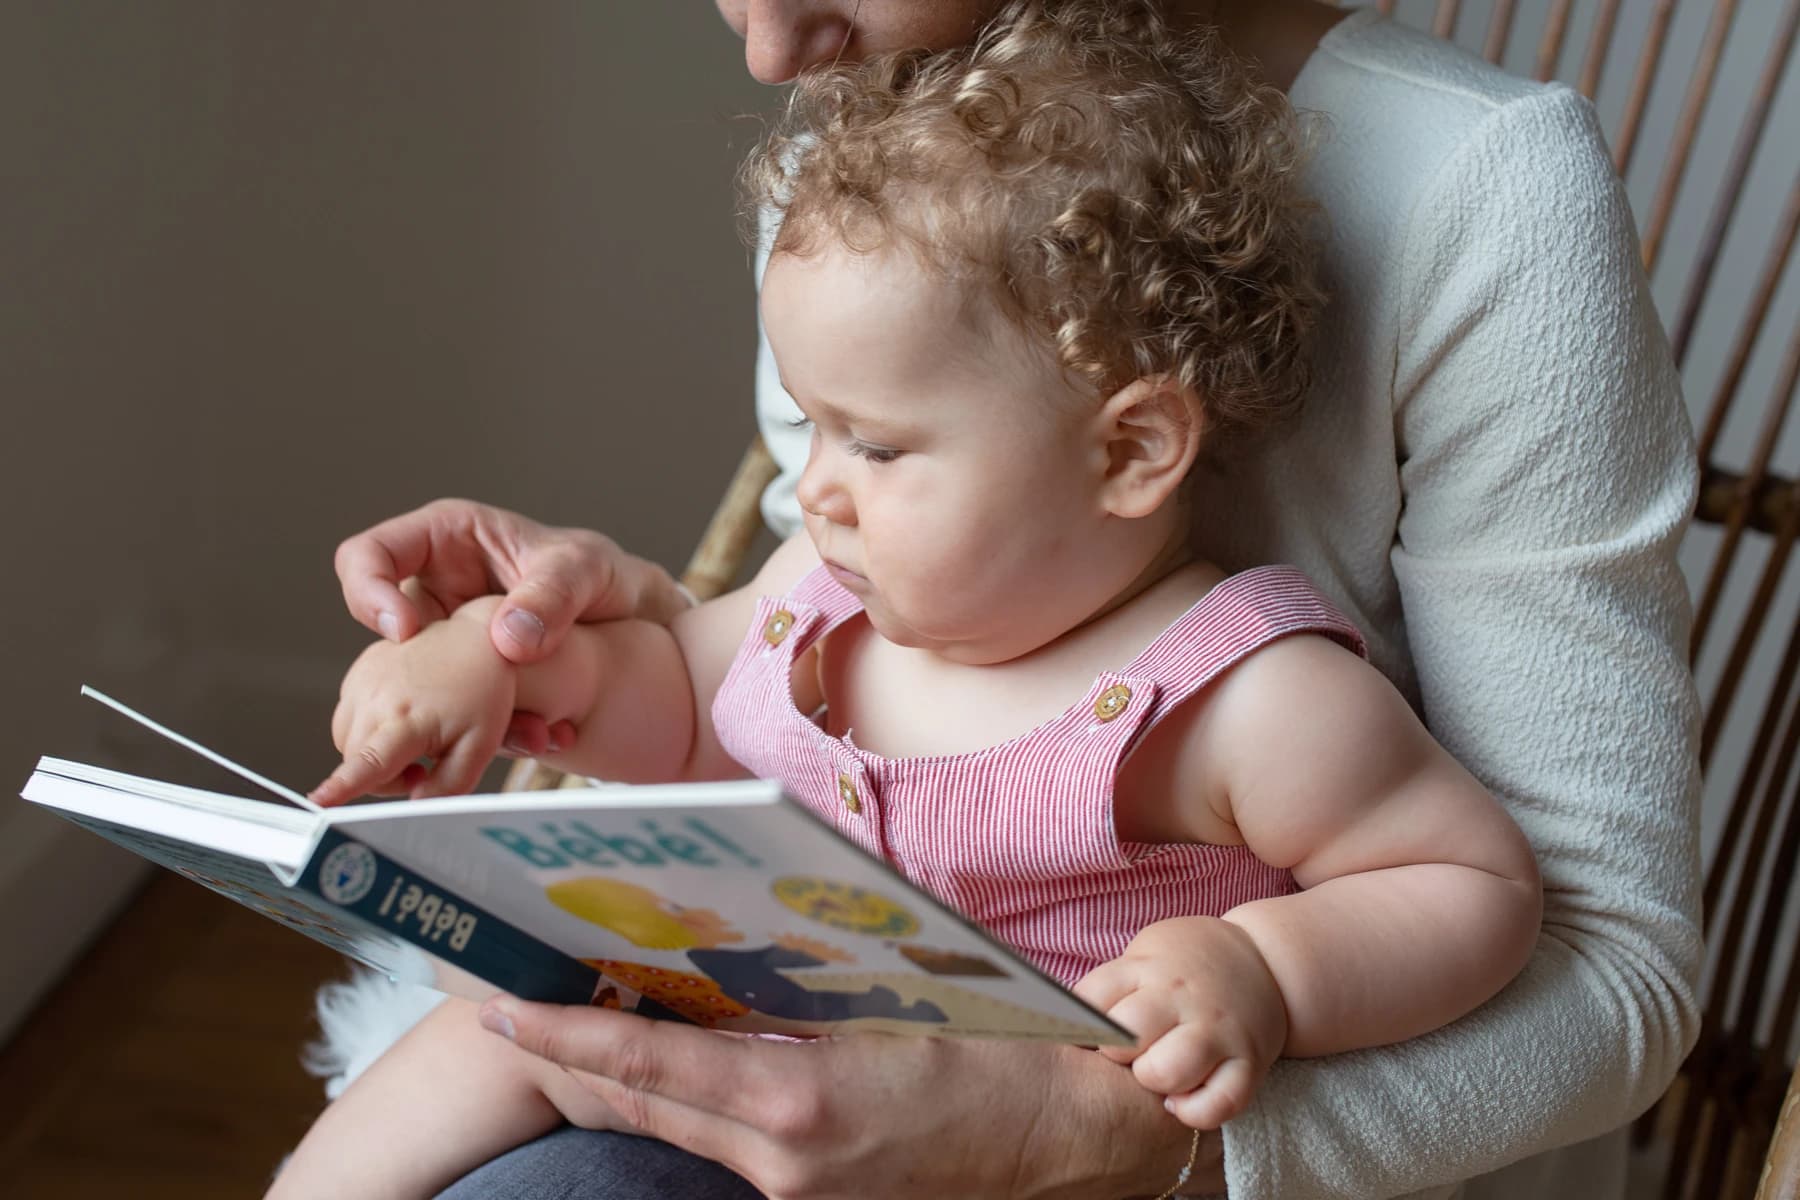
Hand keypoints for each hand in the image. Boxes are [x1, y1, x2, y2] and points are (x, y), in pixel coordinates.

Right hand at [310, 608, 518, 805]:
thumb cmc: (481, 692)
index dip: (342, 785)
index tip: (319, 800)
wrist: (474, 639)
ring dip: (372, 752)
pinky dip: (367, 727)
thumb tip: (416, 804)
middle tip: (423, 769)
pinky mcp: (358, 671)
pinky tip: (400, 717)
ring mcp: (362, 681)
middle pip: (355, 760)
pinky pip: (348, 716)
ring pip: (347, 741)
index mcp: (407, 718)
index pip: (369, 761)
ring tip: (414, 741)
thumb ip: (449, 783)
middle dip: (384, 777)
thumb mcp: (480, 745)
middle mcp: (376, 697)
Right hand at [335, 499, 691, 753]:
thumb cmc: (598, 571)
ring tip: (521, 727)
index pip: (368, 556)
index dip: (369, 593)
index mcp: (444, 537)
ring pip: (417, 685)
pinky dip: (492, 732)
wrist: (628, 616)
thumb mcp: (584, 569)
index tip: (405, 631)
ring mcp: (445, 639)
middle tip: (450, 700)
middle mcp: (434, 589)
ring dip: (456, 716)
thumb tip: (508, 642)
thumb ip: (551, 596)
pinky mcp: (466, 683)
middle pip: (379, 633)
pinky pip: (456, 714)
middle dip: (408, 674)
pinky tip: (539, 734)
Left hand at [475, 998, 1221, 1198]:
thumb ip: (797, 993)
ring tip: (568, 1022)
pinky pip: (719, 1145)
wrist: (1066, 1134)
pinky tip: (664, 1065)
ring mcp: (792, 1188)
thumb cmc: (995, 1051)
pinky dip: (679, 1103)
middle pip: (643, 1104)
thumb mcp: (892, 1006)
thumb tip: (720, 953)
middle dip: (572, 1055)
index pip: (651, 1065)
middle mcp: (779, 1160)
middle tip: (511, 1002)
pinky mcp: (811, 1198)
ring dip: (620, 1078)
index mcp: (798, 1102)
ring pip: (674, 1127)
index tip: (505, 1007)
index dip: (570, 1035)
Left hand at [1074, 916, 1287, 1129]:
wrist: (1266, 960)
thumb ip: (1106, 986)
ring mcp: (1217, 1030)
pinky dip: (1192, 1113)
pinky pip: (1219, 1104)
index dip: (1075, 1025)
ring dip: (1150, 1079)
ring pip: (1166, 1071)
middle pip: (1125, 1035)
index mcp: (1148, 968)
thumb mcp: (1143, 957)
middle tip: (1123, 1053)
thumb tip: (1043, 1016)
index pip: (1091, 999)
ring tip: (1153, 1074)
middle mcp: (1182, 997)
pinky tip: (1178, 1104)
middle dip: (1113, 1052)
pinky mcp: (1249, 1062)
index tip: (1077, 1036)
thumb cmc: (1184, 965)